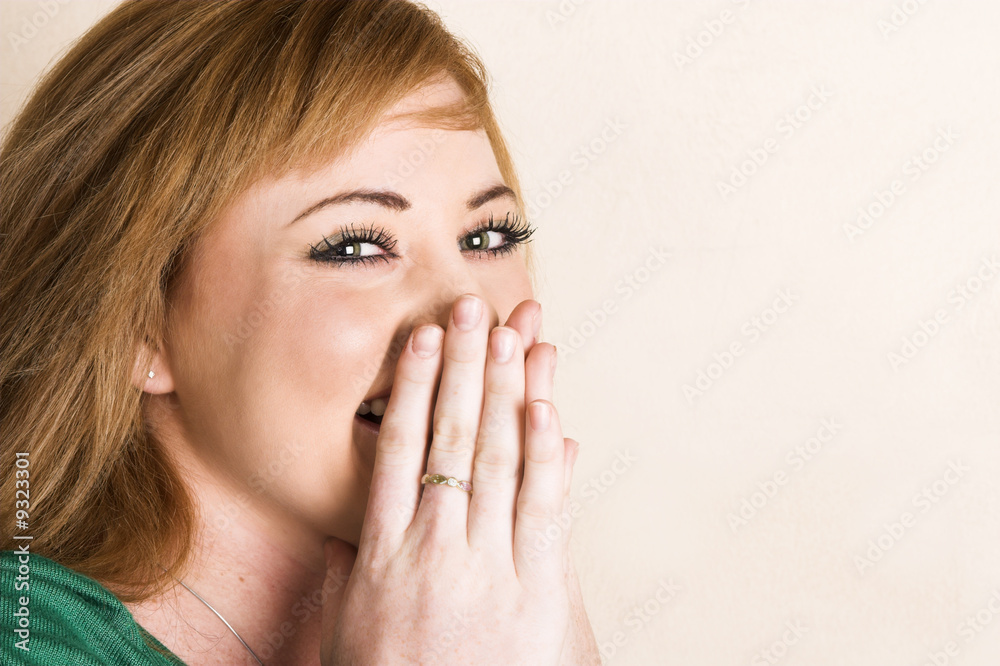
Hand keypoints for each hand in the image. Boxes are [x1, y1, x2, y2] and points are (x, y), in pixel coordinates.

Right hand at [320, 295, 595, 663]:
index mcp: (384, 551)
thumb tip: (352, 532)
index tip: (425, 337)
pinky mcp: (536, 591)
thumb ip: (351, 573)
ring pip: (499, 460)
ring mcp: (488, 565)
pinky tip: (547, 410)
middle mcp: (436, 546)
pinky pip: (543, 510)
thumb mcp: (346, 630)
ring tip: (513, 336)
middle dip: (466, 366)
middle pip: (454, 437)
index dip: (417, 386)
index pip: (401, 447)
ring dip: (507, 392)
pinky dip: (546, 457)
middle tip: (473, 308)